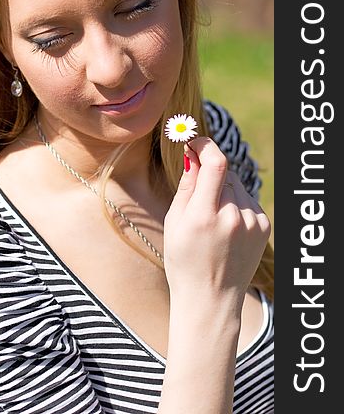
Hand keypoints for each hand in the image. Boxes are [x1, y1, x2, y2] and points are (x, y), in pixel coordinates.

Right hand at [163, 137, 270, 303]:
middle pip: (223, 174)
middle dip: (209, 176)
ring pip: (235, 185)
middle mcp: (233, 217)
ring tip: (212, 221)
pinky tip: (227, 227)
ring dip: (223, 191)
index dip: (205, 145)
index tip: (193, 142)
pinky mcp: (264, 226)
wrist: (210, 297)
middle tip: (197, 200)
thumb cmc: (184, 259)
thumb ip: (188, 185)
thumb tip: (192, 153)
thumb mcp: (174, 222)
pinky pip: (247, 199)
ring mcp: (252, 222)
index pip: (216, 163)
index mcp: (204, 217)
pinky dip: (235, 204)